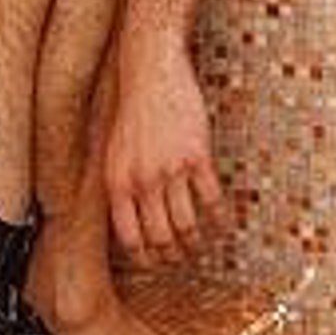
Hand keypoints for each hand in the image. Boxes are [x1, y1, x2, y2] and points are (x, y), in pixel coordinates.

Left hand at [103, 41, 226, 264]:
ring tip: (204, 241)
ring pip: (187, 224)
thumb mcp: (113, 152)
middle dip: (175, 254)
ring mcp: (170, 170)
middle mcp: (142, 182)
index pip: (130, 238)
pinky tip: (223, 219)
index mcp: (117, 184)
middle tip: (184, 256)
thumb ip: (121, 185)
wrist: (151, 72)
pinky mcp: (196, 156)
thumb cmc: (132, 111)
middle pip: (161, 237)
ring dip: (198, 240)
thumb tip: (130, 220)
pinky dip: (219, 216)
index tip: (158, 262)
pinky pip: (210, 199)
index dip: (147, 257)